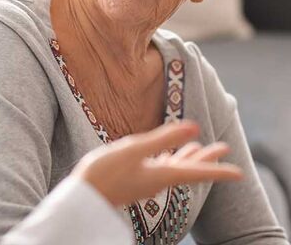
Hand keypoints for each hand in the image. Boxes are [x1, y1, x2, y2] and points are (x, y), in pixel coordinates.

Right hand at [72, 121, 242, 206]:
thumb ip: (163, 138)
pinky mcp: (136, 178)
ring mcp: (147, 180)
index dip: (218, 170)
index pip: (197, 172)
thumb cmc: (106, 172)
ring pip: (176, 167)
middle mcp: (158, 179)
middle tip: (224, 147)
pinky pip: (161, 168)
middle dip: (207, 158)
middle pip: (190, 168)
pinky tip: (167, 155)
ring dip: (190, 157)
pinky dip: (171, 159)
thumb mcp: (134, 150)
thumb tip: (194, 128)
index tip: (239, 173)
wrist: (84, 196)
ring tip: (200, 147)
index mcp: (162, 174)